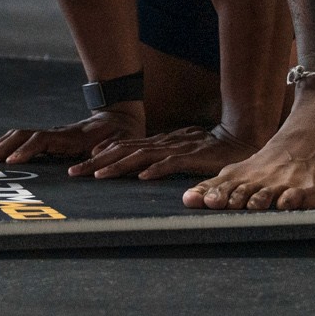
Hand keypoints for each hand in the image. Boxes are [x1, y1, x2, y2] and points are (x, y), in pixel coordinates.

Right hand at [0, 105, 143, 164]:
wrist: (119, 120)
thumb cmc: (119, 136)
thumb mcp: (118, 145)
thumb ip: (106, 151)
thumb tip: (95, 153)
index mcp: (69, 137)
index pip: (40, 141)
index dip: (26, 151)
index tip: (11, 163)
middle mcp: (55, 134)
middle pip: (21, 136)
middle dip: (0, 147)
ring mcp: (50, 136)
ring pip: (18, 136)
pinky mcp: (49, 140)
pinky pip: (22, 141)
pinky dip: (6, 147)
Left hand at [72, 124, 260, 180]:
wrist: (239, 138)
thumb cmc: (210, 149)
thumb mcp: (181, 152)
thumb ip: (162, 158)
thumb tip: (140, 169)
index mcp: (158, 143)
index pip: (124, 148)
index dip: (101, 155)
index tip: (82, 164)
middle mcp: (162, 143)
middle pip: (124, 151)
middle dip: (97, 162)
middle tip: (75, 172)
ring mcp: (176, 149)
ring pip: (141, 157)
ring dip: (118, 166)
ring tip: (98, 175)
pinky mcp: (192, 157)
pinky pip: (171, 164)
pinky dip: (156, 170)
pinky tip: (141, 177)